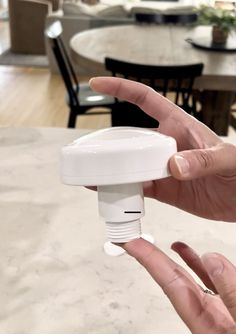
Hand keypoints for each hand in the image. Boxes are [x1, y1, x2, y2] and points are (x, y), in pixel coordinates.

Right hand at [90, 77, 235, 221]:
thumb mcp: (227, 159)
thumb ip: (203, 160)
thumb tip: (174, 165)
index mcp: (179, 126)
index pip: (145, 100)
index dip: (121, 88)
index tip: (98, 84)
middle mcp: (165, 145)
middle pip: (130, 137)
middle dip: (108, 140)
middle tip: (88, 149)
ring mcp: (162, 167)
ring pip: (129, 164)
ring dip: (111, 168)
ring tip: (90, 172)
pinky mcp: (164, 189)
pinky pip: (137, 187)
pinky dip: (122, 189)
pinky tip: (108, 191)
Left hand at [123, 238, 235, 333]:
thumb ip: (232, 295)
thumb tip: (212, 259)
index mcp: (206, 326)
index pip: (170, 285)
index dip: (150, 261)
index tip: (132, 244)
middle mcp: (209, 319)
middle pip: (177, 282)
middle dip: (155, 260)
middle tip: (138, 242)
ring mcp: (222, 316)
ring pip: (199, 282)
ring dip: (184, 261)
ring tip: (173, 245)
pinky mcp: (233, 311)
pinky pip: (220, 286)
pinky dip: (210, 270)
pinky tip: (206, 259)